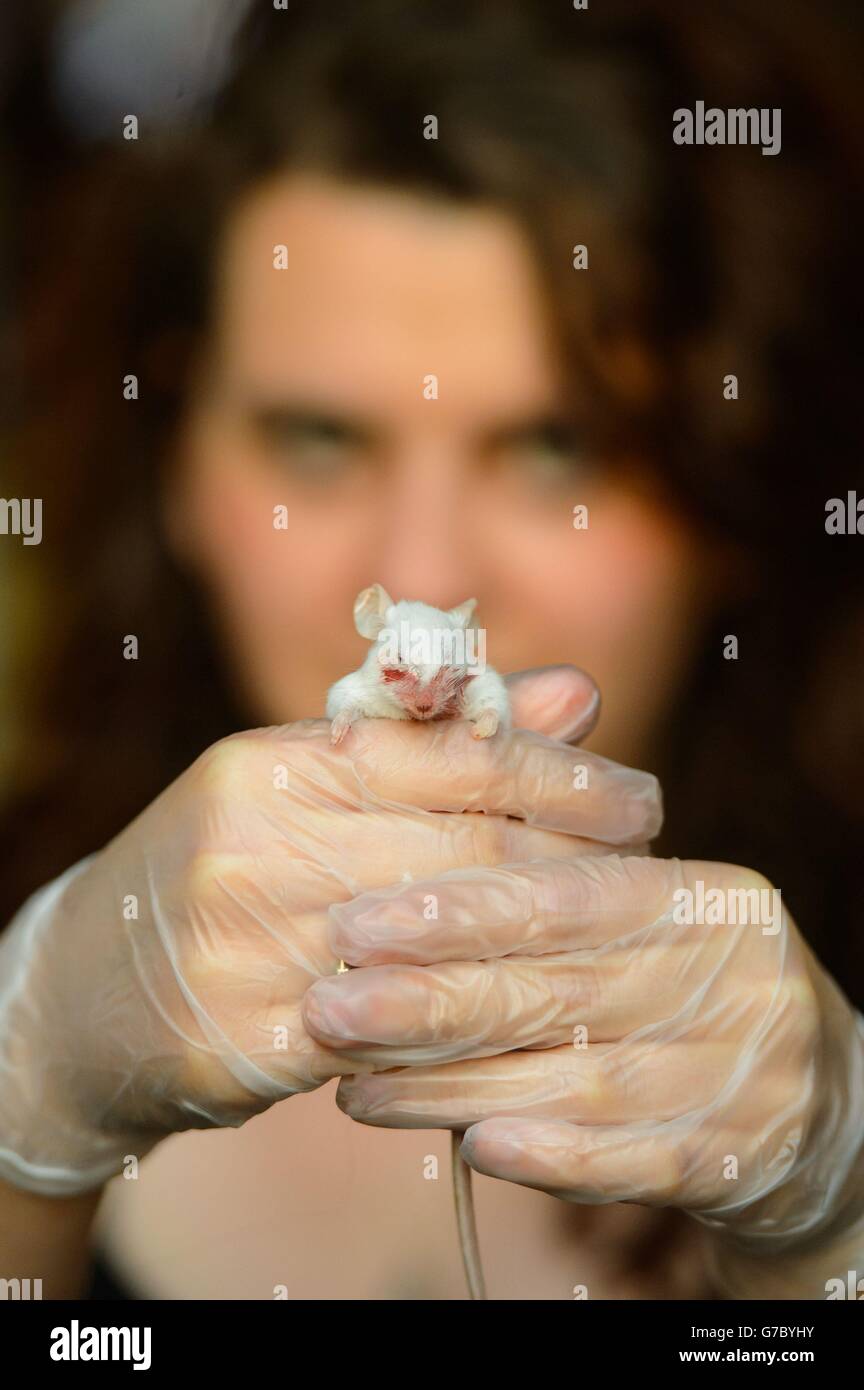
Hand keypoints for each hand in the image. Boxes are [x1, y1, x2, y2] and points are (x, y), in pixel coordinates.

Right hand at [0, 666, 659, 1194]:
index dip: (558, 776)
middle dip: (572, 861)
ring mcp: (242, 947)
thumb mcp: (306, 786)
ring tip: (614, 940)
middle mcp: (252, 844)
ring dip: (540, 946)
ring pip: (440, 948)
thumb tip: (577, 694)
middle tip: (650, 871)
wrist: (86, 993)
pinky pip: (395, 1037)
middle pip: (457, 851)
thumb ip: (439, 741)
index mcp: (272, 764)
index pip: (446, 755)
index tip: (641, 800)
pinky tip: (538, 1018)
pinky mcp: (245, 1040)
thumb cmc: (221, 869)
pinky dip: (474, 1027)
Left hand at [304, 855, 863, 1274]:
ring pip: (573, 1081)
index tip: (357, 921)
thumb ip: (562, 887)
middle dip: (428, 999)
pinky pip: (630, 1158)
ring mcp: (740, 1073)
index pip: (566, 897)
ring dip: (455, 1087)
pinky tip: (469, 1146)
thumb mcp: (658, 924)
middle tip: (328, 1005)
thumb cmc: (698, 992)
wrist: (825, 1106)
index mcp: (703, 901)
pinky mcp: (736, 1159)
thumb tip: (411, 874)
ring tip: (358, 1086)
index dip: (457, 909)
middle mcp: (726, 980)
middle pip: (556, 990)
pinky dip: (547, 1152)